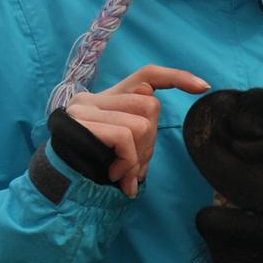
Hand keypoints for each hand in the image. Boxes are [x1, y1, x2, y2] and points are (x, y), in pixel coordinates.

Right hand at [66, 65, 209, 196]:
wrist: (59, 187)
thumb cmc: (96, 169)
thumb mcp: (124, 150)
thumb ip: (141, 131)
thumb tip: (152, 97)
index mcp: (108, 99)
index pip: (147, 75)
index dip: (176, 77)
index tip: (203, 86)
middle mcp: (93, 98)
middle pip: (149, 105)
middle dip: (150, 142)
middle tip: (134, 167)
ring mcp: (84, 108)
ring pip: (140, 123)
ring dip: (138, 156)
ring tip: (124, 174)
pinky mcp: (80, 123)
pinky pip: (124, 136)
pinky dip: (128, 159)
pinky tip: (116, 174)